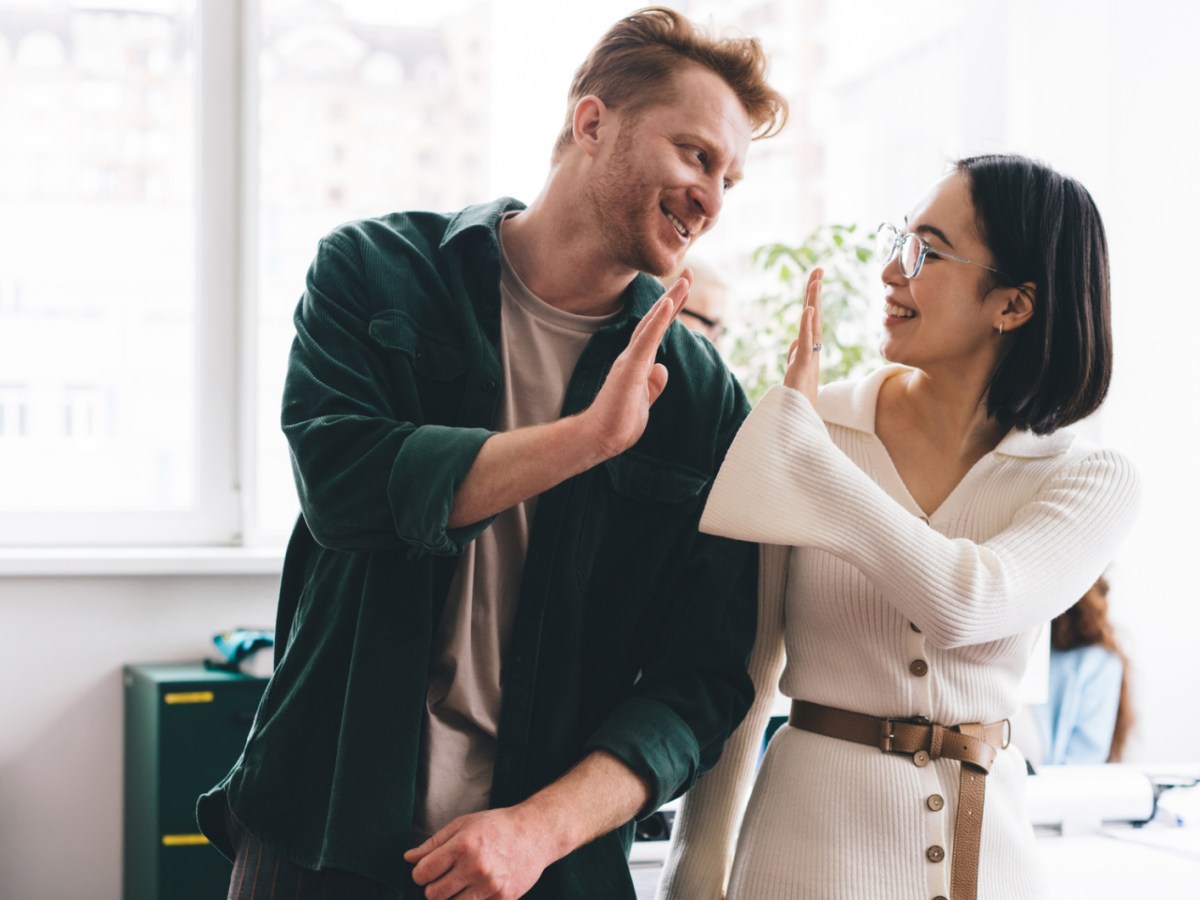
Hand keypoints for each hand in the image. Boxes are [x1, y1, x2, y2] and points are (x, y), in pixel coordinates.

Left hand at [405, 806, 554, 899]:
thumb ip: (434, 843)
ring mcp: (490, 886)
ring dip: (450, 898)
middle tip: (444, 878)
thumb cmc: (497, 826)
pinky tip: (475, 890)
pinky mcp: (502, 899)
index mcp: (463, 845)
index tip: (428, 870)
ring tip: (459, 884)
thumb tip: (408, 858)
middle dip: (433, 888)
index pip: (423, 873)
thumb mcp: (463, 824)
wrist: (535, 834)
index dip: (420, 873)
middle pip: (433, 895)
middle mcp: (475, 867)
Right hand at [579, 271, 688, 458]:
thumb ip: (653, 384)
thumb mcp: (644, 400)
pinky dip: (657, 321)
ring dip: (669, 302)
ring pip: (652, 324)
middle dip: (673, 297)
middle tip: (688, 274)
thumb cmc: (618, 422)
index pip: (657, 331)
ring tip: (684, 282)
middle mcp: (633, 356)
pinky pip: (646, 340)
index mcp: (638, 363)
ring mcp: (630, 360)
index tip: (685, 290)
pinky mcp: (629, 369)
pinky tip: (667, 304)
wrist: (599, 438)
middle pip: (656, 320)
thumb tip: (663, 368)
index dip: (672, 310)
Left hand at [783, 267, 822, 405]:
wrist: (800, 417)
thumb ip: (796, 354)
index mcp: (809, 348)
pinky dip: (807, 324)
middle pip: (813, 314)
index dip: (812, 298)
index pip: (810, 318)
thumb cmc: (799, 396)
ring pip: (812, 323)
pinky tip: (809, 308)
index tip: (815, 278)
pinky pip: (806, 340)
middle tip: (818, 269)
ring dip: (814, 301)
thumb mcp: (795, 370)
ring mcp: (809, 356)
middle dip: (815, 291)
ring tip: (816, 280)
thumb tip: (796, 341)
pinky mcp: (803, 365)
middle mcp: (812, 349)